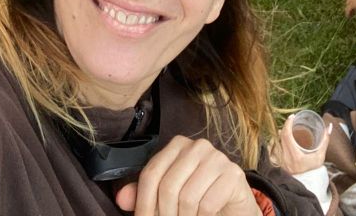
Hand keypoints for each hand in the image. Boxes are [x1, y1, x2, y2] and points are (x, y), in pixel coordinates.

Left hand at [114, 136, 260, 215]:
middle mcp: (197, 146)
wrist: (234, 208)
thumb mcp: (168, 196)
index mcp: (177, 145)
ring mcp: (217, 158)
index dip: (143, 204)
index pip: (151, 174)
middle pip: (167, 186)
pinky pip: (207, 204)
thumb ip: (144, 195)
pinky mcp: (233, 174)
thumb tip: (122, 199)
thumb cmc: (199, 199)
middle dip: (165, 215)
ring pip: (187, 198)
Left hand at [278, 113, 329, 174]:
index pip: (287, 135)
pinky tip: (280, 138)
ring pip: (275, 141)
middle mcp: (285, 158)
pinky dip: (275, 142)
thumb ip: (325, 141)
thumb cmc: (313, 169)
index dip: (288, 123)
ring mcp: (279, 161)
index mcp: (295, 155)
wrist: (306, 182)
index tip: (292, 117)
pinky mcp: (276, 162)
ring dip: (280, 134)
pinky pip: (272, 148)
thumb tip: (329, 126)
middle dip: (285, 127)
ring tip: (286, 130)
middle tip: (291, 121)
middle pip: (281, 136)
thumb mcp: (320, 155)